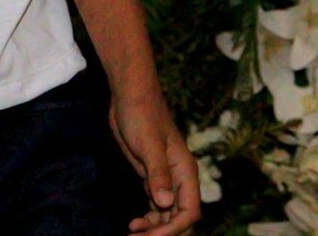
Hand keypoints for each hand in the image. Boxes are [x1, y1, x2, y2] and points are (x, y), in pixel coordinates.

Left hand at [113, 88, 200, 234]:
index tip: (150, 235)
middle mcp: (179, 178)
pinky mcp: (151, 176)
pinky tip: (134, 224)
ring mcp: (166, 178)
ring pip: (167, 214)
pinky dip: (148, 218)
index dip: (172, 228)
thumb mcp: (149, 144)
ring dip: (154, 228)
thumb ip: (158, 173)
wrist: (129, 95)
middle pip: (179, 217)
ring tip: (133, 233)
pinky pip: (156, 206)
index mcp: (185, 171)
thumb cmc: (142, 114)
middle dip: (161, 232)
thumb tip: (165, 203)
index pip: (188, 212)